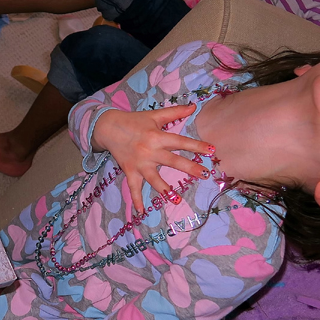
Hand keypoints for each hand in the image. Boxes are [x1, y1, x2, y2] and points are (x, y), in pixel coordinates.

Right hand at [92, 106, 210, 209]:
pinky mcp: (130, 171)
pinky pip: (133, 188)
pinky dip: (136, 200)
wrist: (108, 127)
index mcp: (157, 136)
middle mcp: (149, 151)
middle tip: (204, 175)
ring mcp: (139, 164)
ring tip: (176, 200)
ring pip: (154, 179)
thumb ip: (175, 112)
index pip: (181, 142)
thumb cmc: (134, 121)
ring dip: (165, 190)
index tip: (212, 151)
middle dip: (189, 168)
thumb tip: (194, 106)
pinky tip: (141, 212)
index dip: (197, 146)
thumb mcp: (154, 115)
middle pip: (172, 161)